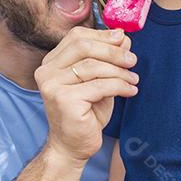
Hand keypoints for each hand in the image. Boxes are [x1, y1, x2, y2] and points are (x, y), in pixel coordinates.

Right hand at [35, 27, 137, 164]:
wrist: (72, 146)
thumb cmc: (86, 113)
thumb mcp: (98, 80)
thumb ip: (107, 59)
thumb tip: (123, 38)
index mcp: (52, 62)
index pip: (77, 37)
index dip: (102, 35)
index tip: (123, 39)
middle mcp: (47, 71)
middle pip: (84, 47)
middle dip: (112, 51)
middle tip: (132, 60)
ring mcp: (53, 85)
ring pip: (93, 66)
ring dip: (119, 71)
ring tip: (133, 80)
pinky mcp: (64, 100)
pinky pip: (99, 86)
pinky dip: (120, 86)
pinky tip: (130, 91)